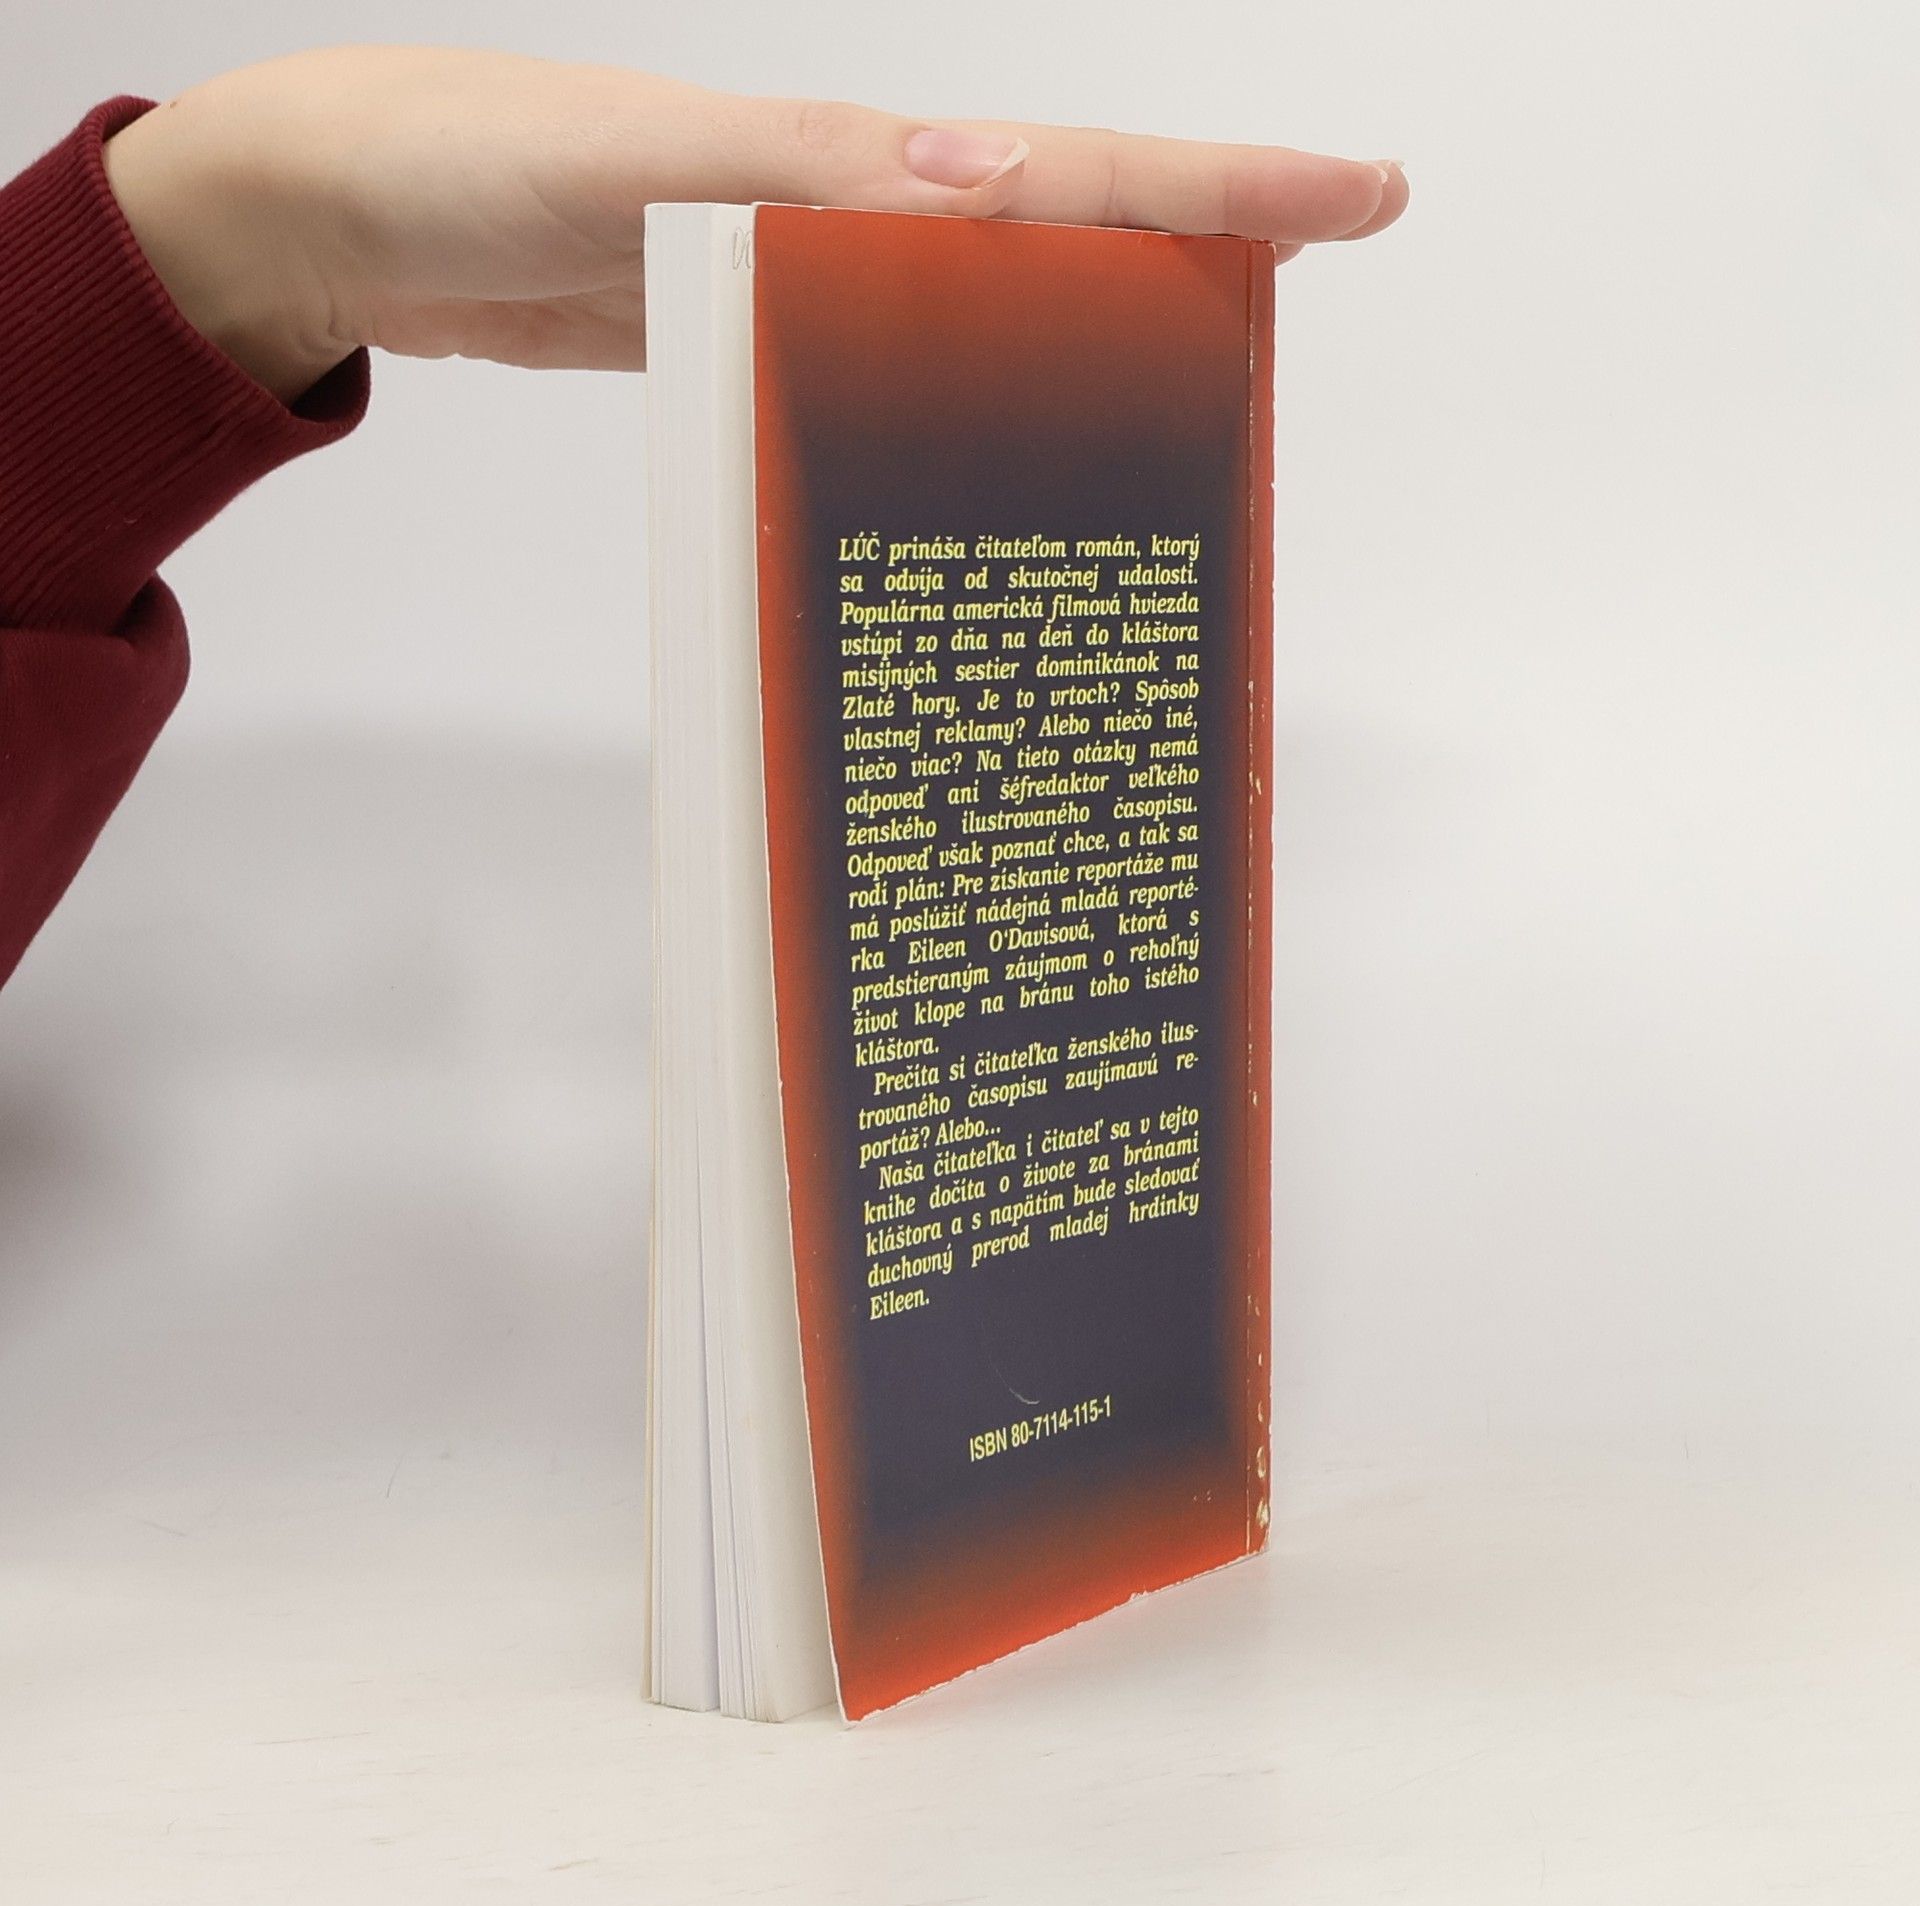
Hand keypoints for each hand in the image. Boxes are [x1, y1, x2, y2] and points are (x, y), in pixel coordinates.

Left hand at [104, 46, 1407, 401]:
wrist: (354, 213)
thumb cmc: (474, 165)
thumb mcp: (638, 166)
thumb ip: (802, 183)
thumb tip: (989, 185)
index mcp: (848, 168)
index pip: (1069, 175)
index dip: (1217, 191)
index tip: (1356, 196)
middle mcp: (846, 221)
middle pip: (1059, 247)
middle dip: (1194, 269)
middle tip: (1305, 312)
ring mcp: (803, 287)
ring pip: (984, 318)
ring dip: (1088, 349)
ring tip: (1184, 416)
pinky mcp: (748, 343)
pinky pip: (887, 371)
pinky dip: (957, 404)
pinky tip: (982, 456)